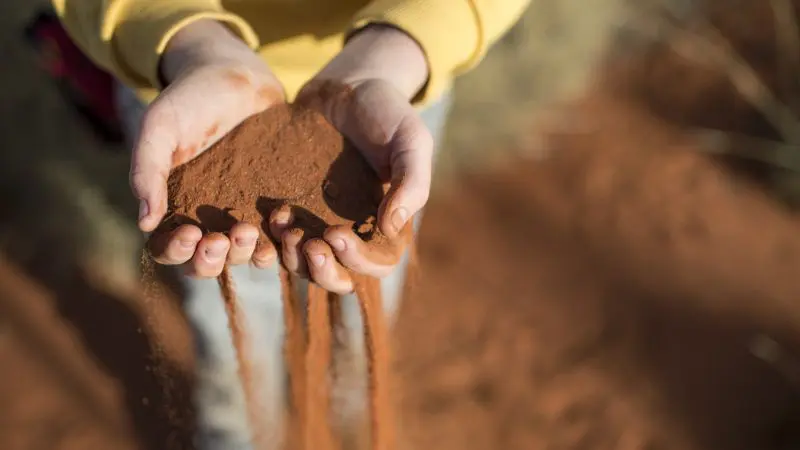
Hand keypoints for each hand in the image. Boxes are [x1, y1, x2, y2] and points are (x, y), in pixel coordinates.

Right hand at [135, 20, 283, 276]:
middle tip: (222, 238)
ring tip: (250, 230)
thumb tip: (144, 223)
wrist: (235, 75)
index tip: (190, 233)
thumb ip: (147, 171)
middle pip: (207, 263)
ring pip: (243, 255)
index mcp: (173, 209)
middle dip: (214, 259)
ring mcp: (243, 214)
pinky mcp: (273, 204)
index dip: (177, 251)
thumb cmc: (189, 100)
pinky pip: (278, 233)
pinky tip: (283, 225)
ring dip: (246, 253)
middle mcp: (207, 220)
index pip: (169, 250)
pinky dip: (280, 238)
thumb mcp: (159, 128)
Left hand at [279, 25, 431, 292]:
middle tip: (309, 244)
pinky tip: (270, 213)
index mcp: (385, 226)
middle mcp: (351, 231)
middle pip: (337, 277)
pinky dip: (271, 236)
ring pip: (303, 264)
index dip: (357, 260)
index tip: (336, 234)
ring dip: (292, 256)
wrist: (348, 86)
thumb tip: (390, 229)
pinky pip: (277, 237)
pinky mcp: (290, 206)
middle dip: (321, 270)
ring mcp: (317, 222)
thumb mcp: (411, 141)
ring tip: (284, 224)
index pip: (377, 266)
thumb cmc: (388, 112)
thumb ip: (411, 183)